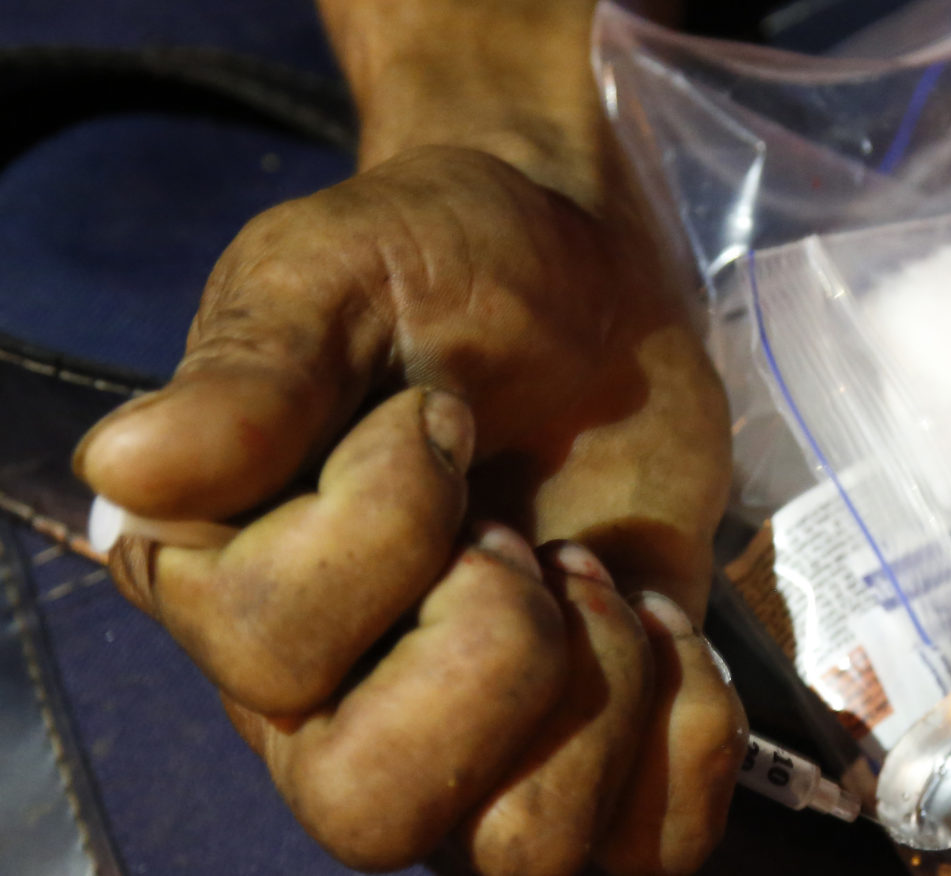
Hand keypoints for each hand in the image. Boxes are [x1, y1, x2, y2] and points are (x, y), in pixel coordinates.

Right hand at [75, 145, 743, 873]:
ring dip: (603, 695)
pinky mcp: (593, 752)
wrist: (588, 275)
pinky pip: (645, 851)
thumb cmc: (445, 262)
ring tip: (596, 574)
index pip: (279, 650)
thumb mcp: (334, 271)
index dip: (393, 519)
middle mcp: (329, 700)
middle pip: (373, 812)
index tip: (439, 414)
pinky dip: (690, 741)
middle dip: (494, 649)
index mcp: (227, 587)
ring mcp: (469, 745)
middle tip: (529, 537)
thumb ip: (253, 369)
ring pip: (521, 856)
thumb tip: (132, 467)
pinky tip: (668, 626)